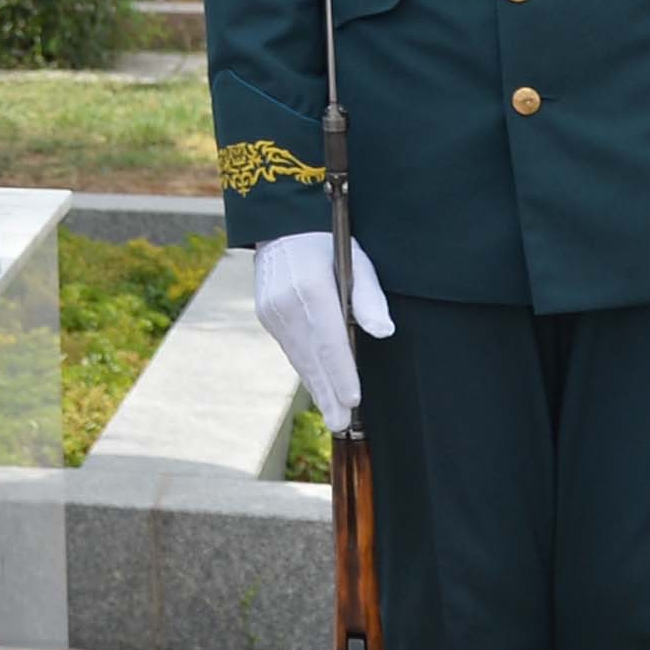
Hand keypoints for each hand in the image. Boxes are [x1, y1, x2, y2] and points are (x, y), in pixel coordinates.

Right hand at [253, 229, 395, 433]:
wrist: (280, 224)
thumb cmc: (329, 242)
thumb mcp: (358, 261)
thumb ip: (369, 298)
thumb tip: (383, 331)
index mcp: (312, 289)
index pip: (330, 341)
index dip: (342, 373)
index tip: (353, 400)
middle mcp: (286, 304)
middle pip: (312, 357)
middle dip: (328, 393)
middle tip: (340, 424)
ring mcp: (272, 310)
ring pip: (298, 356)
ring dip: (316, 385)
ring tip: (331, 414)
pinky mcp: (266, 314)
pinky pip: (289, 347)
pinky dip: (305, 367)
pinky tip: (316, 384)